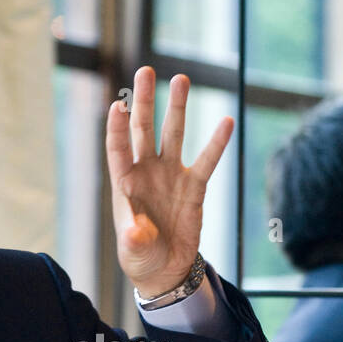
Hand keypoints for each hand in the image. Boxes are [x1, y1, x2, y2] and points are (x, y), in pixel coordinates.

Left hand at [105, 66, 232, 298]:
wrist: (166, 270)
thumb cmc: (141, 258)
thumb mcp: (133, 251)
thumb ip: (134, 238)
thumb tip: (137, 230)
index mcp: (124, 183)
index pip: (118, 148)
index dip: (116, 128)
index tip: (117, 105)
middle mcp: (146, 172)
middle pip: (143, 129)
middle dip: (143, 100)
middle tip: (146, 71)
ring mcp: (170, 175)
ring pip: (173, 134)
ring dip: (177, 107)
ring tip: (181, 79)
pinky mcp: (194, 186)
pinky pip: (207, 161)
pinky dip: (216, 143)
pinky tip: (226, 121)